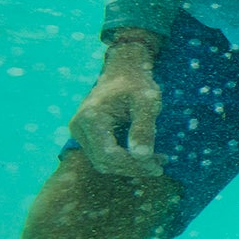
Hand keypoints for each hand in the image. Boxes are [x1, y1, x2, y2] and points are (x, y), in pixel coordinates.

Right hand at [70, 35, 165, 176]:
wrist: (123, 70)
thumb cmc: (137, 83)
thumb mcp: (147, 103)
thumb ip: (144, 128)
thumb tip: (142, 156)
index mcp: (91, 117)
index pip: (109, 154)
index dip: (134, 165)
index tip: (159, 166)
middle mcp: (78, 126)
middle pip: (104, 162)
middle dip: (133, 168)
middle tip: (160, 165)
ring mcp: (78, 132)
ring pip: (102, 163)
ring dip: (129, 167)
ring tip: (156, 161)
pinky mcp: (85, 135)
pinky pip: (102, 156)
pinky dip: (123, 161)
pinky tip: (145, 156)